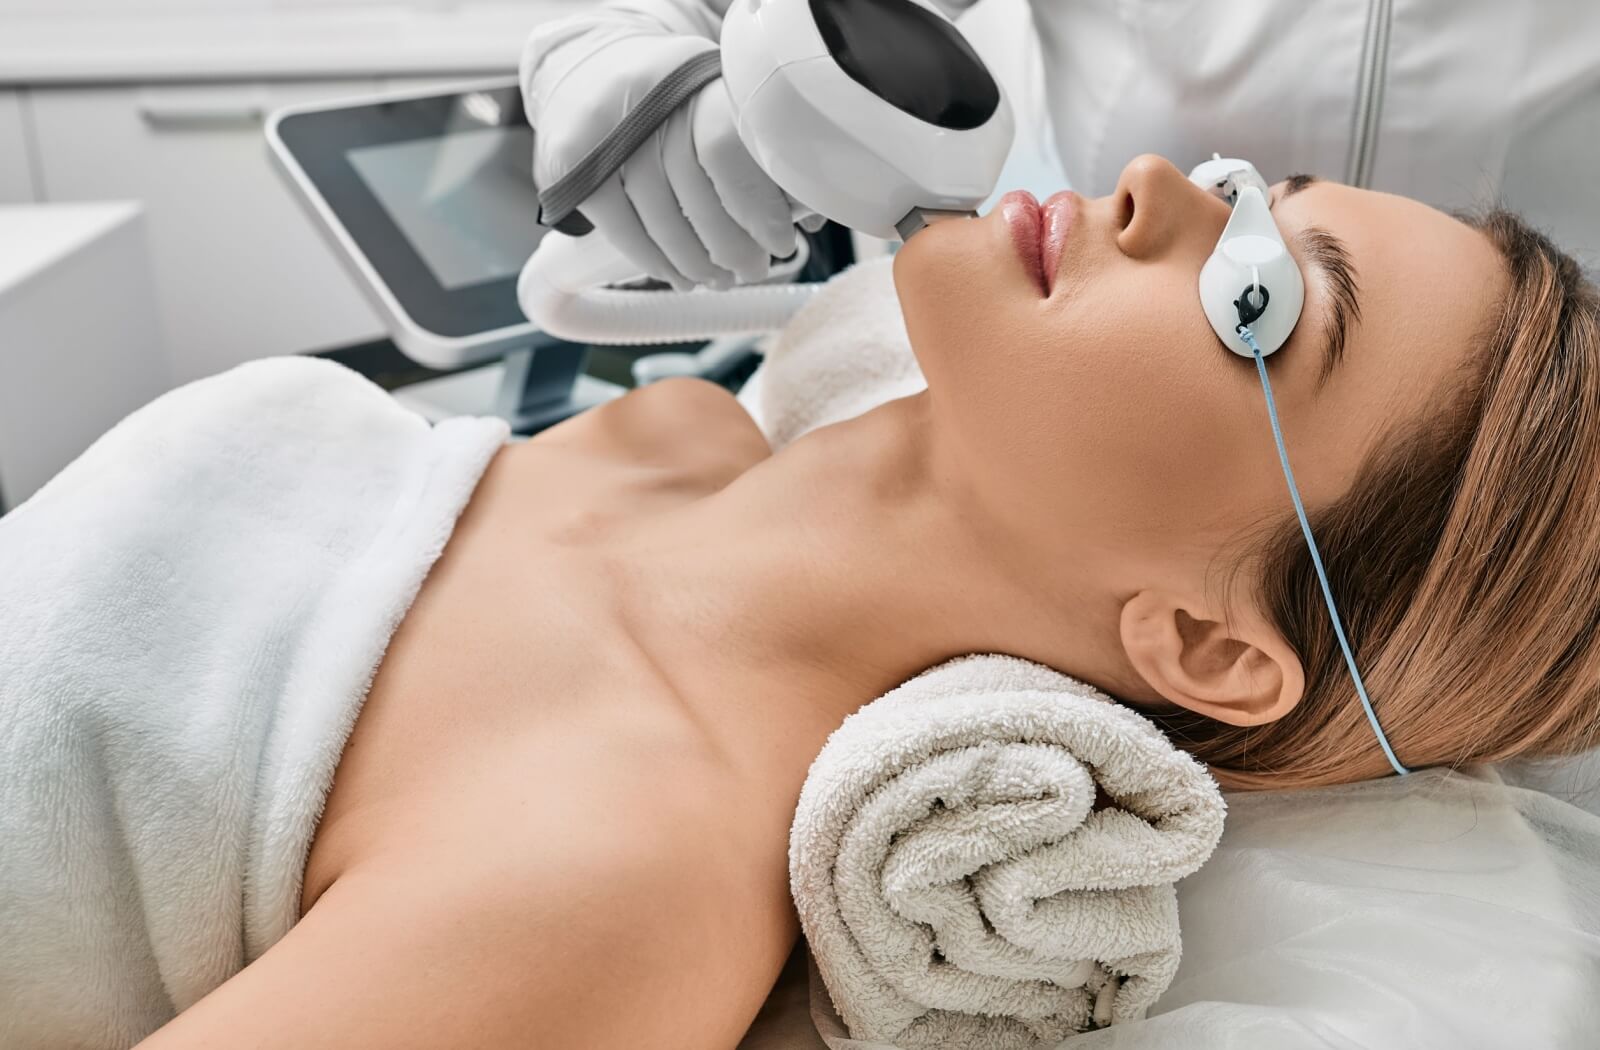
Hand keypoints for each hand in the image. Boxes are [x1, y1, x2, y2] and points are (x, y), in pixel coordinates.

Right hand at [529, 32, 801, 289]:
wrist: (586, 75)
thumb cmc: (669, 104)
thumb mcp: (715, 106)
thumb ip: (758, 154)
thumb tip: (807, 216)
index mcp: (695, 80)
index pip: (728, 147)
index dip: (758, 204)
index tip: (781, 241)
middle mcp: (648, 100)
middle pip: (695, 189)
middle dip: (731, 244)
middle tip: (753, 270)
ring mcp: (606, 132)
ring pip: (659, 217)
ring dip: (695, 261)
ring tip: (719, 279)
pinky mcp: (573, 164)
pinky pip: (622, 227)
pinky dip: (653, 260)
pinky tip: (678, 275)